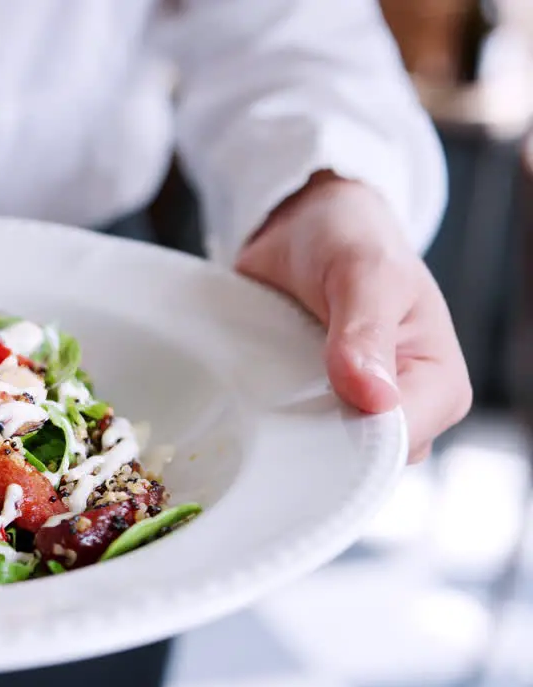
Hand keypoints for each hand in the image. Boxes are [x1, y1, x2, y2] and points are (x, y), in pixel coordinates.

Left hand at [235, 172, 471, 463]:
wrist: (304, 225)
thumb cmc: (350, 240)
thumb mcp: (364, 272)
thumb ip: (365, 332)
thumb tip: (373, 396)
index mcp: (439, 386)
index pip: (397, 443)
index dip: (352, 440)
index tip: (304, 415)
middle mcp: (402, 409)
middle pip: (358, 461)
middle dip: (313, 442)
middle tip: (271, 402)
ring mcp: (354, 412)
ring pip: (319, 453)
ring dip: (285, 431)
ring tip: (260, 392)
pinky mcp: (313, 407)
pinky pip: (290, 435)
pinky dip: (268, 420)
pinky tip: (248, 400)